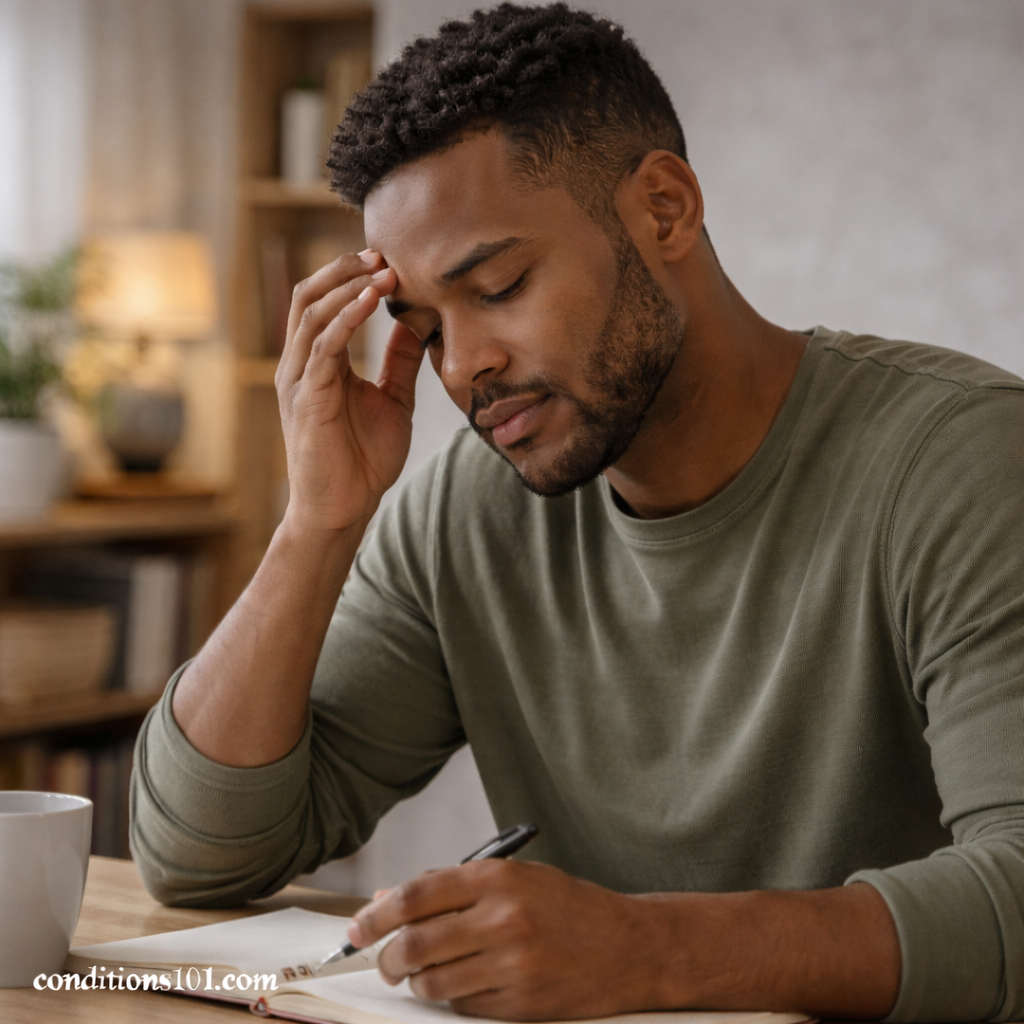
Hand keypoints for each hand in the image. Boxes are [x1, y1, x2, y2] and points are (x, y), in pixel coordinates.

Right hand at [276, 251, 424, 534]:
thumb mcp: (392, 399)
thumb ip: (399, 361)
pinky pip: (323, 345)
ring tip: (383, 270)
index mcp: (317, 363)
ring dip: (349, 286)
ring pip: (312, 313)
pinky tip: (373, 300)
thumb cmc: (363, 461)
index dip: (351, 276)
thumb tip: (415, 323)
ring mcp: (298, 380)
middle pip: (307, 296)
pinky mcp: (306, 397)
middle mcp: (299, 365)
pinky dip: (348, 317)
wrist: (344, 509)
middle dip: (343, 269)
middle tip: (381, 253)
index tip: (389, 259)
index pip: (323, 303)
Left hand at [346, 860, 667, 1020]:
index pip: (416, 896)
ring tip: (425, 974)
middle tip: (387, 961)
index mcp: (498, 878)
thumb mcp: (514, 879)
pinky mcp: (520, 1003)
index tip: (359, 927)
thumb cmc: (568, 907)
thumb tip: (390, 900)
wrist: (629, 947)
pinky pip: (463, 1007)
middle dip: (389, 957)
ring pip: (433, 982)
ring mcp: (512, 965)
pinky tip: (468, 984)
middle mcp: (502, 918)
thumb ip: (452, 887)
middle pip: (416, 944)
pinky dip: (454, 999)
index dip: (377, 915)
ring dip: (418, 982)